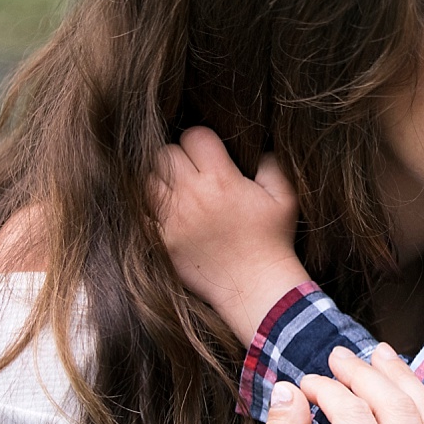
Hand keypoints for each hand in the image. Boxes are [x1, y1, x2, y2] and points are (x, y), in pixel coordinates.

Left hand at [151, 126, 308, 344]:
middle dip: (178, 158)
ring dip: (158, 181)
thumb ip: (272, 165)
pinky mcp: (160, 241)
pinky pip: (138, 213)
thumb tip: (260, 148)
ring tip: (175, 191)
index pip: (194, 136)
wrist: (256, 287)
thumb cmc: (273, 240)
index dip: (202, 141)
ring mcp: (172, 220)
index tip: (210, 154)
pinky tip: (162, 212)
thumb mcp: (285, 198)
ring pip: (146, 180)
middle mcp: (192, 195)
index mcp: (222, 179)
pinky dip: (146, 209)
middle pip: (164, 154)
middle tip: (190, 172)